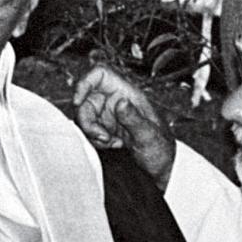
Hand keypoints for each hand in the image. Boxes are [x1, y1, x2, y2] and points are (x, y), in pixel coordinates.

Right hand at [73, 64, 175, 188]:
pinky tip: (113, 144)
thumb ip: (133, 118)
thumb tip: (120, 102)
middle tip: (101, 136)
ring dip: (92, 132)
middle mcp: (117, 101)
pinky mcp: (106, 128)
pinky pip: (90, 130)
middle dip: (87, 119)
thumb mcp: (149, 135)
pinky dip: (96, 140)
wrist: (162, 167)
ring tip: (110, 142)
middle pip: (87, 99)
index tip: (78, 101)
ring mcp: (110, 115)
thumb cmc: (161, 149)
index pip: (101, 74)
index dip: (85, 82)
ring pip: (86, 116)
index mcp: (128, 94)